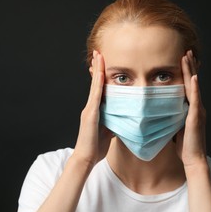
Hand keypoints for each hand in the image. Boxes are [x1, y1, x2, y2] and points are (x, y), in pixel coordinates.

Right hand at [72, 50, 113, 167]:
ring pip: (94, 86)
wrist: (86, 158)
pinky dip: (97, 84)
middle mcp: (91, 107)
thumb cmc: (97, 147)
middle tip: (99, 52)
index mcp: (96, 111)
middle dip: (97, 68)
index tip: (104, 63)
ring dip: (96, 70)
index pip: (100, 90)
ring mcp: (89, 110)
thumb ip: (114, 121)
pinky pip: (95, 96)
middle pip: (95, 84)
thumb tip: (123, 117)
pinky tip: (99, 73)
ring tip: (98, 55)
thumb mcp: (109, 131)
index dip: (101, 75)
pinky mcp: (90, 115)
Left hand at [175, 50, 207, 168]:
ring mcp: (197, 111)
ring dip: (191, 71)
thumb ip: (171, 115)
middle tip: (186, 51)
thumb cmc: (184, 145)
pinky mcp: (195, 117)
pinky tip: (193, 77)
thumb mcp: (175, 126)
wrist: (193, 158)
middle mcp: (196, 107)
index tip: (182, 59)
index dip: (186, 72)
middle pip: (192, 82)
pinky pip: (195, 99)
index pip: (188, 86)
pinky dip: (194, 88)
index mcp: (191, 108)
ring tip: (188, 57)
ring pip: (194, 87)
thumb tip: (161, 108)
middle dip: (189, 66)